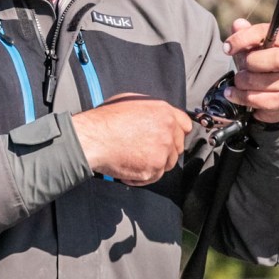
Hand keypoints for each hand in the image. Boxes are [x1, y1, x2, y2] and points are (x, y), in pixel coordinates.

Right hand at [71, 93, 192, 185]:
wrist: (94, 138)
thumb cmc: (106, 119)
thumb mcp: (132, 101)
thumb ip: (152, 110)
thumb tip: (159, 118)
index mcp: (164, 112)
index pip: (185, 125)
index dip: (176, 132)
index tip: (169, 138)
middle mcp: (168, 131)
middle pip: (177, 147)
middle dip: (164, 151)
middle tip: (145, 151)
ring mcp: (162, 151)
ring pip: (167, 164)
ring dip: (153, 164)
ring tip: (133, 159)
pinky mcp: (154, 169)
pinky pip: (153, 177)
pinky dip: (141, 176)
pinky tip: (127, 167)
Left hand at [222, 18, 278, 123]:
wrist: (277, 93)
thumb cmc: (262, 63)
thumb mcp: (252, 47)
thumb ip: (244, 34)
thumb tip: (238, 24)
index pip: (265, 33)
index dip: (243, 39)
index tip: (227, 48)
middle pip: (276, 59)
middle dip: (250, 63)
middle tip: (240, 67)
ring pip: (262, 82)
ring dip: (242, 83)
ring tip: (238, 81)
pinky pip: (259, 100)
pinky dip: (241, 97)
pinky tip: (233, 94)